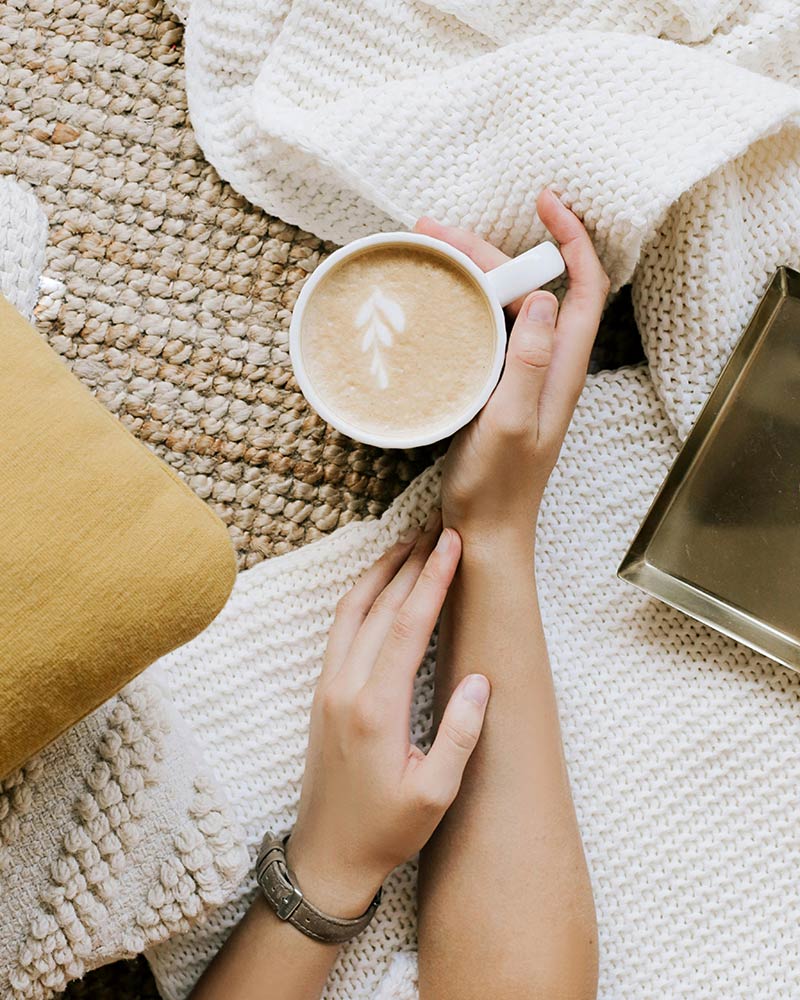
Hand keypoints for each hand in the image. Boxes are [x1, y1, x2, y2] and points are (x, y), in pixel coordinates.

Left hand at [287, 520, 490, 917]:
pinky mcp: (323, 693)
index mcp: (375, 709)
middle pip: (379, 608)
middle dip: (410, 563)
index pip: (407, 626)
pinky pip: (339, 629)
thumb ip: (459, 736)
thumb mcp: (435, 795)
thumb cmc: (386, 831)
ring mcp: (328, 687)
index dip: (432, 580)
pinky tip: (376, 586)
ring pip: (351, 611)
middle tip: (437, 527)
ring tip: (408, 542)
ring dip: (380, 572)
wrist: (326, 855)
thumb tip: (480, 680)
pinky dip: (359, 596)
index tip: (453, 543)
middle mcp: (345, 687)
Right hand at [415, 190, 609, 550]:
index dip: (572, 237)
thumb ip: (528, 362)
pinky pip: (486, 331)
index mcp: (562, 367)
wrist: (485, 529)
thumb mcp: (510, 422)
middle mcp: (547, 363)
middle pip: (532, 286)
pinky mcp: (495, 387)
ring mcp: (520, 374)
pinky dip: (464, 305)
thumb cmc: (498, 485)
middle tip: (437, 231)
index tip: (544, 201)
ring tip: (426, 253)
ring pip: (505, 305)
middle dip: (493, 249)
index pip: (584, 285)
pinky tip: (435, 301)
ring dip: (473, 273)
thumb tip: (542, 297)